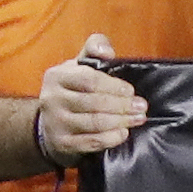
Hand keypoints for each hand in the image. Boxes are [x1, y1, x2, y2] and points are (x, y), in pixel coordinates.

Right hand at [35, 34, 144, 159]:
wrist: (51, 124)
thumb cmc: (73, 90)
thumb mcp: (79, 65)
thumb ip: (94, 48)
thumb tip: (107, 51)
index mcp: (57, 76)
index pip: (89, 80)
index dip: (113, 86)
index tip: (131, 91)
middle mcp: (52, 99)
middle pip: (94, 102)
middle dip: (122, 105)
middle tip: (141, 107)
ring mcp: (55, 123)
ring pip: (95, 123)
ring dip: (121, 121)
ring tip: (138, 119)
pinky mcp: (62, 143)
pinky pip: (91, 142)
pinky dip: (111, 138)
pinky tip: (123, 133)